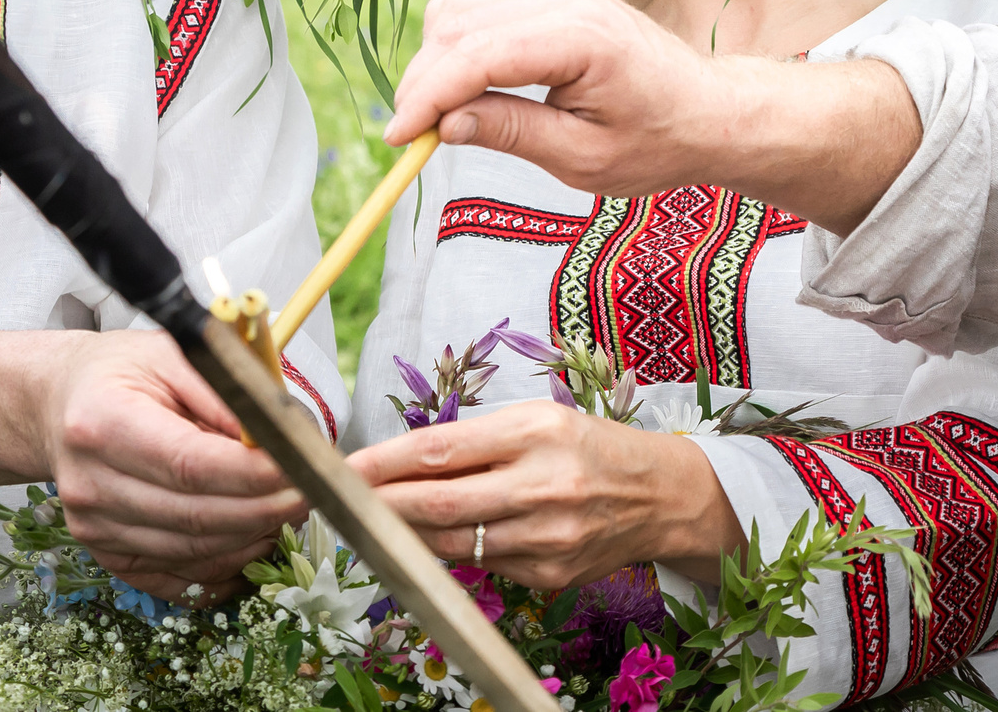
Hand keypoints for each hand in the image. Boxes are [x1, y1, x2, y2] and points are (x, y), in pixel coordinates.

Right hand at [43, 329, 309, 596]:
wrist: (61, 404)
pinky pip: (177, 576)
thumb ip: (228, 391)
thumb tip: (284, 432)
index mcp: (104, 422)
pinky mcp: (106, 555)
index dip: (254, 475)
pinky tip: (254, 541)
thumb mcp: (176, 354)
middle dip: (266, 510)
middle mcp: (90, 482)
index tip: (304, 469)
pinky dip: (224, 567)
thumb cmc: (123, 373)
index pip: (191, 463)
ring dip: (252, 538)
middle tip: (313, 493)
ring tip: (289, 510)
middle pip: (196, 515)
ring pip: (192, 551)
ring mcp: (93, 527)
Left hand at [345, 400, 744, 590]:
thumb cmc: (588, 447)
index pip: (441, 449)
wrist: (660, 496)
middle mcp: (543, 484)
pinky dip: (452, 554)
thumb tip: (401, 465)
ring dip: (407, 535)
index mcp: (536, 431)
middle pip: (439, 503)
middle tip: (337, 503)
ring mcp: (547, 537)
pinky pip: (484, 566)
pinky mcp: (551, 576)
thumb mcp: (538, 420)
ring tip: (374, 523)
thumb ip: (475, 442)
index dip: (385, 462)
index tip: (344, 468)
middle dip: (381, 505)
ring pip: (454, 543)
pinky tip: (433, 542)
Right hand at [384, 0, 921, 230]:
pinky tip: (458, 72)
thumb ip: (514, 134)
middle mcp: (566, 0)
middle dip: (424, 79)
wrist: (708, 111)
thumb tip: (445, 125)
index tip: (398, 140)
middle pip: (460, 23)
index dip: (427, 95)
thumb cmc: (658, 142)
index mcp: (580, 39)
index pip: (477, 54)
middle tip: (414, 138)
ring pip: (464, 1)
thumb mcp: (585, 160)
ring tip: (437, 110)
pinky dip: (456, 29)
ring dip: (436, 52)